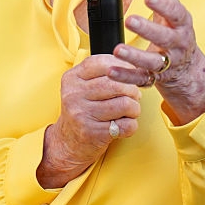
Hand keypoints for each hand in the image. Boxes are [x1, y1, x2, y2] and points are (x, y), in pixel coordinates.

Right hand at [37, 54, 141, 188]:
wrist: (68, 141)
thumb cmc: (83, 109)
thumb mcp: (84, 86)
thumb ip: (104, 73)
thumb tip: (135, 68)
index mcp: (72, 78)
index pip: (103, 63)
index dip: (123, 66)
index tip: (131, 73)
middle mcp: (73, 95)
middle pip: (117, 84)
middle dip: (133, 90)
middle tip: (134, 96)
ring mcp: (82, 114)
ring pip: (125, 104)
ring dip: (135, 108)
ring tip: (130, 111)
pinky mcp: (92, 133)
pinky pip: (126, 125)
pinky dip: (132, 125)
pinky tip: (124, 124)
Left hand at [112, 0, 204, 125]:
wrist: (188, 69)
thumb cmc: (177, 33)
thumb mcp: (175, 12)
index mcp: (182, 26)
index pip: (176, 14)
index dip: (164, 5)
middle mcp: (177, 46)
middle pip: (165, 38)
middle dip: (148, 30)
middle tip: (130, 20)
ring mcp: (167, 64)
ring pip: (152, 62)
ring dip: (134, 56)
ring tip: (118, 49)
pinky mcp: (155, 79)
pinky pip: (140, 79)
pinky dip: (125, 76)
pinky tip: (111, 70)